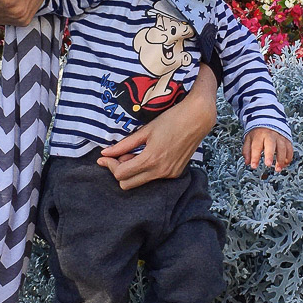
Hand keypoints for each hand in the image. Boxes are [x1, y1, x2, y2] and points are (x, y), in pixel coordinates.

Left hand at [96, 63, 217, 189]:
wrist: (197, 118)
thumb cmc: (172, 119)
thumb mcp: (145, 130)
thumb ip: (124, 144)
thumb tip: (105, 153)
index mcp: (151, 159)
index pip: (121, 174)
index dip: (110, 165)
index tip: (104, 157)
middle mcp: (160, 171)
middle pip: (128, 184)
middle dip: (120, 171)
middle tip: (121, 155)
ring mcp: (169, 174)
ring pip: (141, 182)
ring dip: (133, 171)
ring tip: (136, 152)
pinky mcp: (176, 173)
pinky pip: (153, 178)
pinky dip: (146, 170)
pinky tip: (149, 155)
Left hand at [242, 127, 292, 172]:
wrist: (269, 120)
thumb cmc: (259, 132)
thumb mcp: (249, 138)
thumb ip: (247, 150)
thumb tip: (247, 162)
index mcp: (260, 135)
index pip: (256, 146)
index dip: (255, 157)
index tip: (253, 166)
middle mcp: (271, 135)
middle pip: (271, 144)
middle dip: (270, 155)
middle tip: (268, 164)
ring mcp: (280, 137)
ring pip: (282, 148)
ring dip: (281, 160)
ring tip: (277, 169)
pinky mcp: (287, 140)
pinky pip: (289, 149)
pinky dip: (288, 158)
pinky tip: (284, 164)